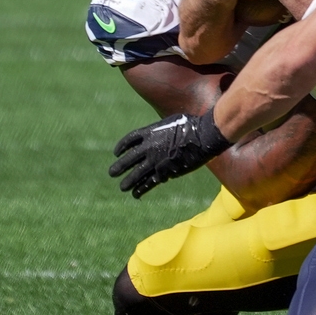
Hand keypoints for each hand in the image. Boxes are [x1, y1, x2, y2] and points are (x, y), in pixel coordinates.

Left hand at [109, 113, 232, 197]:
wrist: (203, 136)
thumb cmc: (193, 125)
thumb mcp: (173, 121)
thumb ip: (163, 128)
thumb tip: (162, 130)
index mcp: (150, 132)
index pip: (129, 140)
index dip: (121, 147)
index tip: (116, 153)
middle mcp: (149, 147)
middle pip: (128, 159)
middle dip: (119, 167)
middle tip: (112, 173)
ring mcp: (156, 160)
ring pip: (137, 174)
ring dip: (128, 181)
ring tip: (122, 187)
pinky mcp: (166, 172)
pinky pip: (150, 182)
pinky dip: (142, 188)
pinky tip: (136, 194)